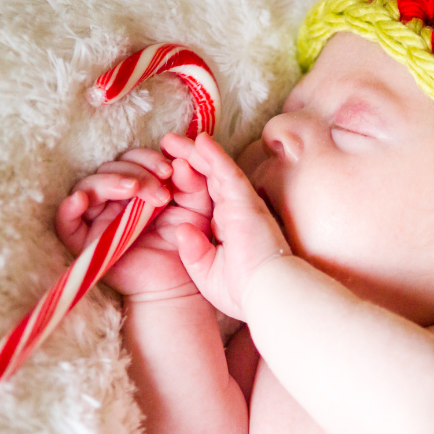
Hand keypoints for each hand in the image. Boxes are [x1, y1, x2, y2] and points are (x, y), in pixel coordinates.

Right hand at [55, 145, 212, 299]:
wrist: (176, 283)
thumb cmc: (183, 243)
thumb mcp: (196, 210)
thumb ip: (194, 185)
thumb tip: (181, 163)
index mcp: (139, 185)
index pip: (135, 159)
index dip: (149, 159)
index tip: (170, 170)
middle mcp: (114, 198)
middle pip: (111, 168)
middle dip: (136, 172)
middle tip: (160, 192)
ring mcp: (97, 218)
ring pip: (88, 186)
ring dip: (110, 182)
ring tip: (133, 190)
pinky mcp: (84, 242)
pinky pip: (66, 222)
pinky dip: (70, 208)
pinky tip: (82, 201)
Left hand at [163, 132, 290, 319]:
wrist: (267, 295)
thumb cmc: (244, 291)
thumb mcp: (208, 273)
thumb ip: (194, 251)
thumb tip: (182, 228)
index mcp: (227, 227)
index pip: (206, 197)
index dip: (188, 180)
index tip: (168, 170)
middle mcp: (235, 212)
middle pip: (209, 178)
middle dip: (188, 159)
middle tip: (166, 143)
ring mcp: (242, 205)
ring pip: (216, 170)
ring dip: (196, 152)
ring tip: (172, 137)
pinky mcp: (246, 203)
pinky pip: (227, 173)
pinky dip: (214, 156)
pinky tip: (199, 141)